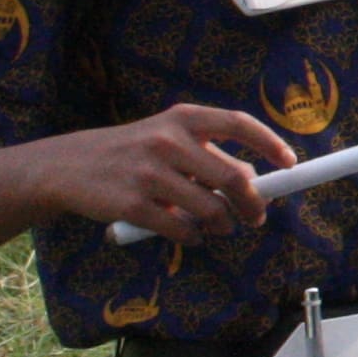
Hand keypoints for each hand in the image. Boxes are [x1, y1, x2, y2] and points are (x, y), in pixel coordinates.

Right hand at [35, 106, 296, 243]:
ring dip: (222, 224)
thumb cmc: (131, 152)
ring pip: (210, 210)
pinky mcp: (132, 205)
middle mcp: (168, 141)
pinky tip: (189, 235)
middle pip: (233, 178)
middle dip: (253, 203)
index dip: (270, 143)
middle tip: (256, 216)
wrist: (67, 166)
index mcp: (183, 119)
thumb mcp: (167, 138)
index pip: (240, 124)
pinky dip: (192, 237)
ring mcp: (149, 174)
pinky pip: (180, 229)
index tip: (290, 163)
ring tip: (219, 226)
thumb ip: (207, 154)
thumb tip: (255, 181)